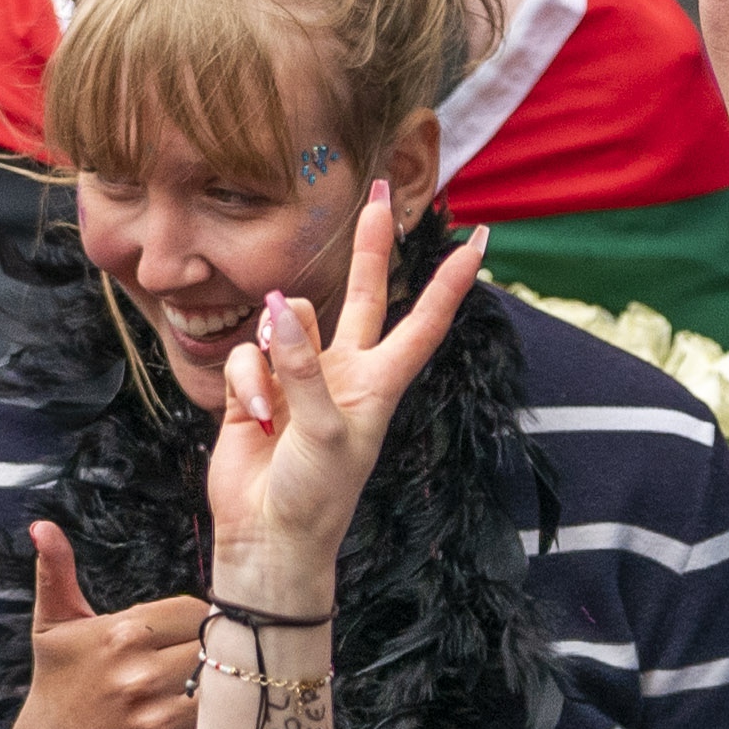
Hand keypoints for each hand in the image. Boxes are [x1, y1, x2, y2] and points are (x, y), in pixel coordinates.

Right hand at [0, 522, 206, 728]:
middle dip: (215, 657)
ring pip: (223, 693)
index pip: (198, 613)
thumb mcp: (53, 628)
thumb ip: (57, 573)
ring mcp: (155, 722)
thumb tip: (43, 526)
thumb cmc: (57, 689)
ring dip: (219, 695)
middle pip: (218, 650)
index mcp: (122, 634)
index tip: (187, 639)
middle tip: (200, 669)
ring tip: (199, 698)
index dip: (199, 625)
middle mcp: (139, 676)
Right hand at [201, 173, 485, 595]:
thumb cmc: (315, 496)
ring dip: (277, 351)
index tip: (479, 239)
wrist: (267, 537)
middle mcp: (345, 371)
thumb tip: (282, 306)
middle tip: (377, 191)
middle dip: (369, 245)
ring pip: (289, 320)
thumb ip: (304, 367)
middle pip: (363, 293)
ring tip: (274, 412)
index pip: (425, 321)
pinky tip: (252, 420)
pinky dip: (249, 383)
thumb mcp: (324, 432)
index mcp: (380, 383)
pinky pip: (250, 354)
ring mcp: (301, 376)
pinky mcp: (259, 385)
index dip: (451, 281)